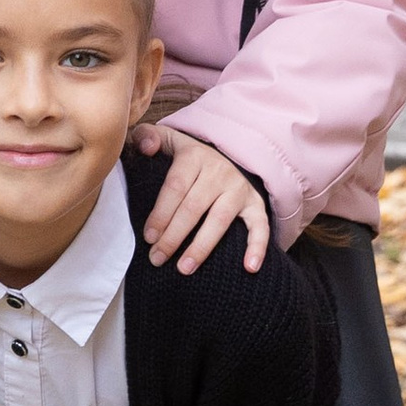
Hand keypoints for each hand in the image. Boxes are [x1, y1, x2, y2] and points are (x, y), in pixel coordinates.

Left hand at [132, 123, 269, 273]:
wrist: (229, 152)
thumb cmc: (189, 154)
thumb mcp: (168, 139)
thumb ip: (147, 137)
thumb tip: (145, 147)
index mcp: (194, 156)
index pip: (175, 187)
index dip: (161, 213)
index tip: (149, 237)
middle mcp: (219, 172)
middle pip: (193, 207)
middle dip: (174, 236)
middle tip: (157, 258)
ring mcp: (238, 189)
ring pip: (220, 220)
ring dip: (202, 247)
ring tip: (184, 268)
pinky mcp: (255, 203)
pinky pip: (259, 226)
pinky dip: (258, 247)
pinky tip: (250, 268)